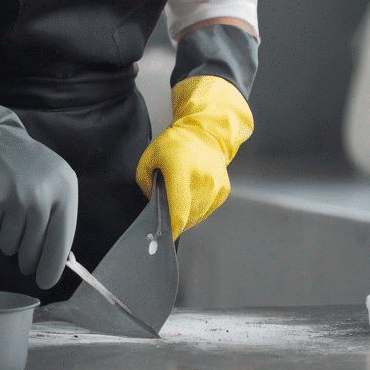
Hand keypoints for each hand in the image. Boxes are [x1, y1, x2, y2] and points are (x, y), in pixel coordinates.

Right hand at [0, 93, 77, 289]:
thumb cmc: (34, 171)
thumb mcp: (58, 186)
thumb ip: (60, 221)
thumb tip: (56, 265)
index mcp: (63, 192)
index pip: (60, 243)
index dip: (51, 268)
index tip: (44, 281)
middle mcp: (39, 196)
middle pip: (30, 252)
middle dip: (25, 255)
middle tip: (22, 241)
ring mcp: (12, 197)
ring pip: (7, 247)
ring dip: (6, 239)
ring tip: (9, 214)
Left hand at [135, 75, 252, 239]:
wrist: (205, 133)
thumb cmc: (176, 142)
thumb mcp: (150, 156)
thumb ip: (145, 182)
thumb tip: (152, 202)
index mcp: (181, 172)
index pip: (178, 212)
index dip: (171, 229)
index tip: (165, 236)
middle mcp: (202, 180)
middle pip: (188, 217)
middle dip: (175, 220)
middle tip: (167, 211)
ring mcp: (216, 186)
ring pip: (199, 216)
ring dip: (188, 215)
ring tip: (181, 199)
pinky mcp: (224, 190)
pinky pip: (208, 210)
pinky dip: (199, 209)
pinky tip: (193, 195)